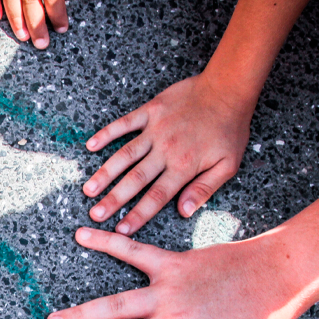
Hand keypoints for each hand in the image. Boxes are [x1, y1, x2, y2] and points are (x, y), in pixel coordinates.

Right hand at [82, 74, 251, 234]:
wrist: (228, 88)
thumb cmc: (229, 128)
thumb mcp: (228, 164)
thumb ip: (205, 188)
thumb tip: (184, 211)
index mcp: (184, 166)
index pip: (157, 197)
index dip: (138, 215)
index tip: (121, 231)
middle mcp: (166, 150)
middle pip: (135, 179)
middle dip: (114, 199)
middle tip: (95, 215)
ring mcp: (155, 129)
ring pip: (125, 155)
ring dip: (105, 173)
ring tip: (89, 190)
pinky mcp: (151, 111)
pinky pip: (124, 123)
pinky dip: (106, 133)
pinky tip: (91, 145)